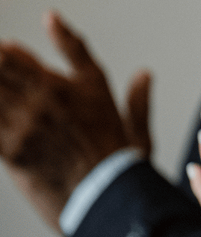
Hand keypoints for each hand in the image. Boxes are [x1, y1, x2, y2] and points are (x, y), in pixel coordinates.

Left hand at [0, 11, 151, 227]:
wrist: (106, 193)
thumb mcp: (123, 114)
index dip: (4, 52)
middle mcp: (45, 98)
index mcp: (69, 85)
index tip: (1, 50)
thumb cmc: (116, 157)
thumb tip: (143, 73)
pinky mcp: (12, 149)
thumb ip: (132, 95)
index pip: (17, 56)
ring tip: (1, 97)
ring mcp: (25, 123)